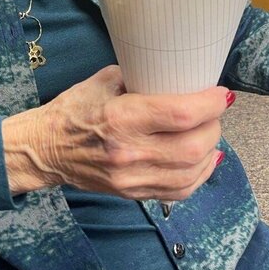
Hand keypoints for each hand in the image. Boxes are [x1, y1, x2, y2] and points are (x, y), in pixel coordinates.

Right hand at [1, 65, 230, 200]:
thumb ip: (142, 78)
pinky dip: (199, 175)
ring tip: (210, 132)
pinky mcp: (132, 194)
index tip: (222, 94)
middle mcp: (128, 153)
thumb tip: (179, 75)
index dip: (210, 104)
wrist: (45, 149)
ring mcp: (131, 179)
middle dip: (214, 126)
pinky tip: (205, 159)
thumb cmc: (74, 109)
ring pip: (191, 174)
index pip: (180, 114)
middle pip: (193, 148)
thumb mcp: (104, 80)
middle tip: (215, 112)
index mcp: (121, 118)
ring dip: (211, 151)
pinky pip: (179, 192)